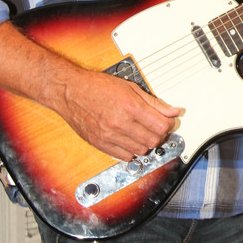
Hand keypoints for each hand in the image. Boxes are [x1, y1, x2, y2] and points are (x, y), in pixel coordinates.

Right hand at [59, 66, 181, 159]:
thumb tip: (172, 111)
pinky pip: (125, 156)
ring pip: (141, 150)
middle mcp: (121, 123)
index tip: (167, 122)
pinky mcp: (101, 144)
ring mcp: (110, 136)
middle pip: (154, 140)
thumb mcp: (130, 87)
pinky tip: (130, 141)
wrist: (70, 92)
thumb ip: (153, 102)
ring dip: (146, 143)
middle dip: (159, 135)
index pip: (162, 126)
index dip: (169, 124)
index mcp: (130, 106)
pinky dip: (132, 151)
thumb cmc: (97, 86)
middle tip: (156, 128)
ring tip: (142, 133)